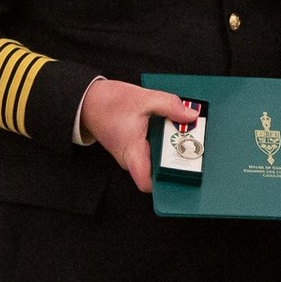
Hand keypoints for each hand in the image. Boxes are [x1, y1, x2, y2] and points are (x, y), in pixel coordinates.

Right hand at [79, 79, 198, 193]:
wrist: (88, 100)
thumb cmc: (108, 103)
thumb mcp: (143, 98)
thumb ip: (169, 106)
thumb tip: (190, 115)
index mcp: (132, 152)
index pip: (148, 183)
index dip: (167, 179)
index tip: (183, 165)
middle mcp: (131, 160)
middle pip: (159, 170)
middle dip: (176, 158)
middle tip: (191, 142)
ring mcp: (131, 155)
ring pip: (156, 159)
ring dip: (170, 147)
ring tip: (182, 131)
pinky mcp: (133, 148)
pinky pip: (152, 150)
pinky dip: (162, 140)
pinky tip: (169, 126)